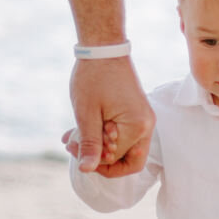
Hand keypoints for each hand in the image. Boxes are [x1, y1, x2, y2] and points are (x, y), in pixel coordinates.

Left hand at [69, 56, 153, 176]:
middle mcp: (146, 125)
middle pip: (126, 159)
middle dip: (97, 156)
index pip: (116, 161)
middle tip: (72, 144)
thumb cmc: (94, 77)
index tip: (72, 146)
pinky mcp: (137, 113)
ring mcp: (143, 119)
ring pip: (123, 148)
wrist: (103, 48)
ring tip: (72, 137)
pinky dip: (103, 134)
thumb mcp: (87, 114)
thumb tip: (87, 170)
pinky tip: (80, 129)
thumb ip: (90, 144)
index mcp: (137, 127)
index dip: (93, 160)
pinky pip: (123, 134)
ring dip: (98, 145)